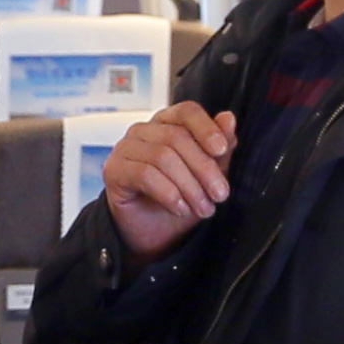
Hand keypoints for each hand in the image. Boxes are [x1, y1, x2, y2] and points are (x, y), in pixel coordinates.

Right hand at [104, 101, 237, 262]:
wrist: (153, 232)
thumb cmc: (179, 199)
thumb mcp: (207, 175)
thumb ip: (219, 148)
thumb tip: (228, 119)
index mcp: (168, 124)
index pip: (186, 111)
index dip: (206, 127)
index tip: (221, 149)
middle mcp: (144, 131)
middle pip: (177, 137)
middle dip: (204, 169)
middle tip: (220, 195)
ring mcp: (125, 149)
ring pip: (162, 156)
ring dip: (189, 186)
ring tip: (202, 207)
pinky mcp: (114, 170)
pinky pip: (145, 175)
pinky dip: (168, 194)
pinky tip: (179, 208)